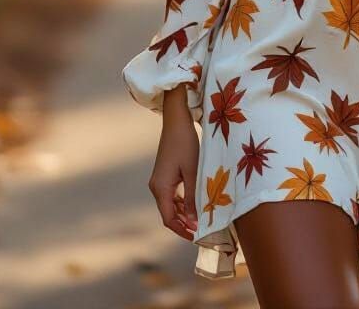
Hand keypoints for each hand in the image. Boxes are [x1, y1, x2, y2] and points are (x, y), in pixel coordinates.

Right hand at [148, 87, 199, 240]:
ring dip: (183, 214)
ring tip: (200, 220)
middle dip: (183, 224)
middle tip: (202, 230)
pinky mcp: (164, 175)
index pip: (168, 219)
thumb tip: (193, 220)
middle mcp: (156, 186)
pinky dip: (181, 203)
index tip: (197, 236)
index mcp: (160, 188)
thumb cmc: (185, 144)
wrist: (176, 121)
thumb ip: (192, 197)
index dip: (182, 230)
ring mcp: (159, 181)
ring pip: (170, 205)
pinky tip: (194, 204)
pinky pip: (171, 195)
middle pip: (168, 214)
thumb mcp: (192, 171)